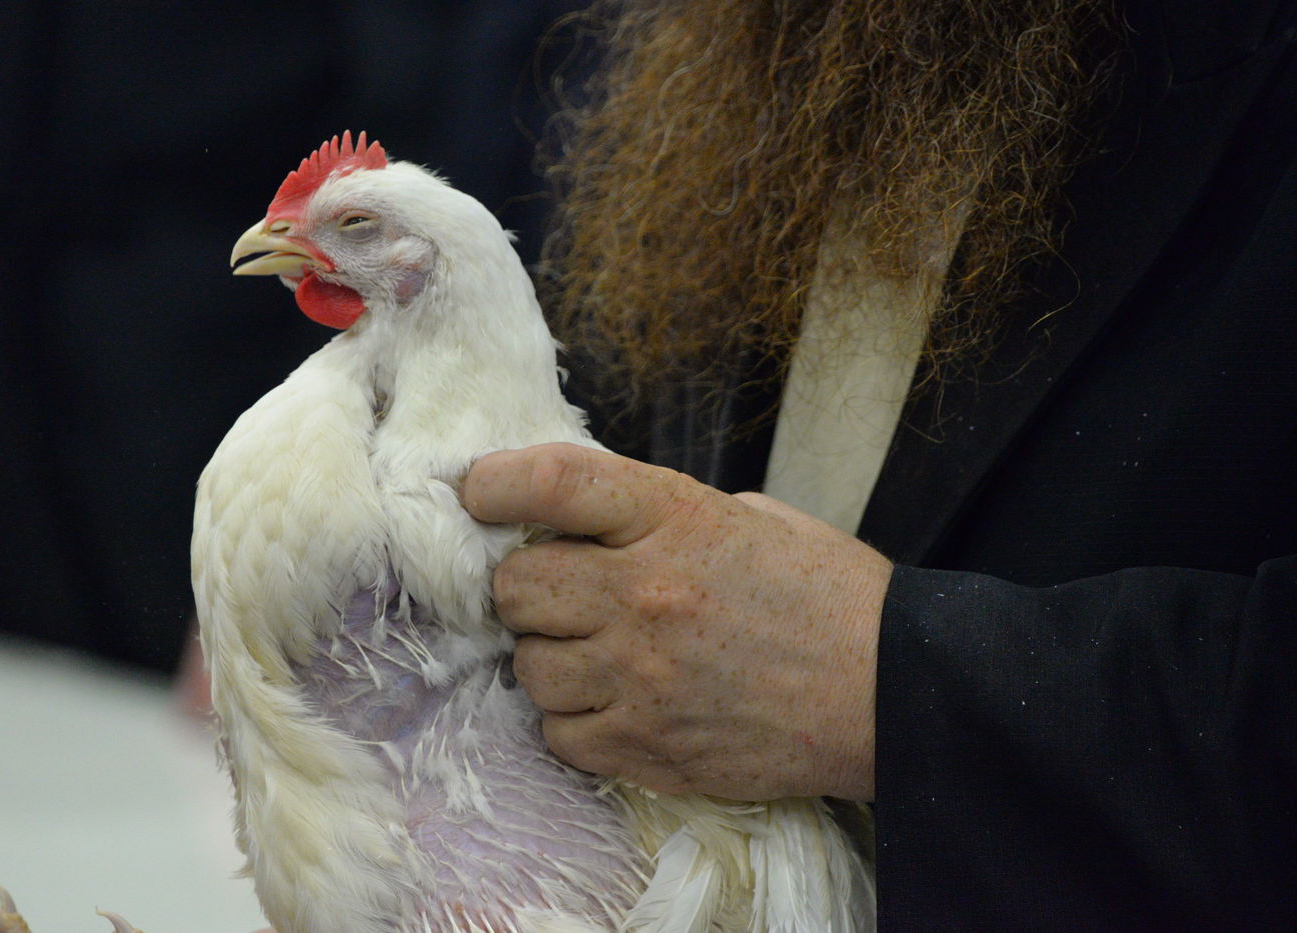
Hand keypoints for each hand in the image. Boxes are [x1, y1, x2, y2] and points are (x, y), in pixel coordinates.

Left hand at [462, 443, 888, 801]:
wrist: (891, 694)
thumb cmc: (830, 597)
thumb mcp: (754, 518)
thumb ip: (666, 514)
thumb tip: (590, 523)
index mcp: (673, 517)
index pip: (548, 482)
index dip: (492, 483)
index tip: (477, 494)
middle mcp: (643, 593)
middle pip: (514, 587)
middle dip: (526, 590)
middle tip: (563, 596)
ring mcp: (640, 675)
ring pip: (529, 666)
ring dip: (553, 659)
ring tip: (602, 657)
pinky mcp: (646, 745)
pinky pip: (559, 734)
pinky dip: (576, 722)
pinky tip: (620, 706)